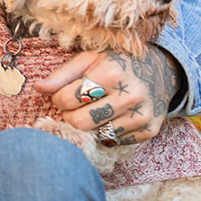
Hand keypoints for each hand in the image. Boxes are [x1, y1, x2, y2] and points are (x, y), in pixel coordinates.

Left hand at [35, 46, 181, 145]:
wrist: (162, 69)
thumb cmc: (118, 62)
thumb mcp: (89, 59)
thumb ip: (62, 75)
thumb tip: (38, 87)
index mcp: (112, 72)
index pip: (66, 99)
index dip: (59, 99)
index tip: (64, 95)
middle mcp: (130, 95)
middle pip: (80, 122)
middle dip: (71, 116)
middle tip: (76, 107)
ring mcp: (142, 115)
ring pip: (97, 134)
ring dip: (90, 125)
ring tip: (95, 110)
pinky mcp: (149, 130)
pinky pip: (114, 141)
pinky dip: (108, 132)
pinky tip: (113, 117)